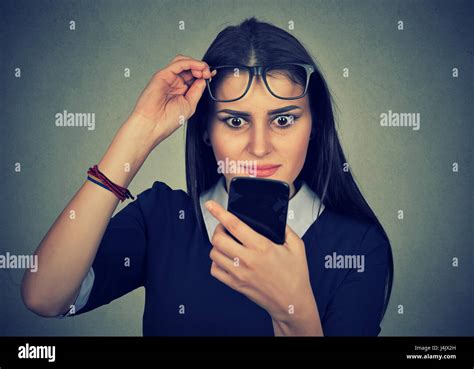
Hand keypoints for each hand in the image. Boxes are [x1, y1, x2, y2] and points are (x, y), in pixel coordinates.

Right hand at [128, 54, 215, 147]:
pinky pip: (178, 63)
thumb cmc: (167, 120)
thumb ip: (197, 91)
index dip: (204, 74)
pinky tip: (198, 68)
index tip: (212, 76)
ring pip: (184, 62)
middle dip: (202, 68)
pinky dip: (191, 63)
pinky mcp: (163, 74)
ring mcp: (169, 78)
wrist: (153, 125)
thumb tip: (204, 79)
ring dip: (197, 64)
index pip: (194, 77)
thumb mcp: (190, 105)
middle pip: (190, 67)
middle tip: (209, 74)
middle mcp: (175, 83)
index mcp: (181, 91)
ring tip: (204, 71)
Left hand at [205, 200, 316, 323]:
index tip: (211, 204)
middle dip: (218, 228)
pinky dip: (216, 261)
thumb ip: (286, 230)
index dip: (220, 213)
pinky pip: (215, 270)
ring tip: (226, 242)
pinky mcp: (235, 284)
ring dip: (217, 245)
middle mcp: (247, 260)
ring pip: (214, 254)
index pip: (234, 226)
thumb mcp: (297, 247)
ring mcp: (239, 273)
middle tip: (225, 227)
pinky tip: (226, 258)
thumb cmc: (295, 275)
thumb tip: (275, 218)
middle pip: (218, 239)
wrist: (292, 303)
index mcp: (262, 247)